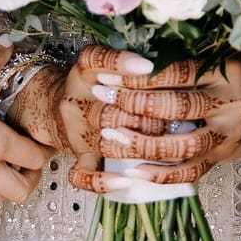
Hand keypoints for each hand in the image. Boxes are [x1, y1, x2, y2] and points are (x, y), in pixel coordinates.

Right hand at [10, 47, 208, 191]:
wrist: (57, 108)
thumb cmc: (94, 83)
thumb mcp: (107, 61)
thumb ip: (130, 58)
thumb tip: (160, 63)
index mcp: (84, 71)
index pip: (96, 60)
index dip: (122, 64)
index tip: (149, 66)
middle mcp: (76, 101)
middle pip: (112, 108)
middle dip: (150, 112)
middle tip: (183, 114)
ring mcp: (77, 132)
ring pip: (106, 142)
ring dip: (141, 144)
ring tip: (170, 143)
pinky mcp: (79, 156)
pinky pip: (84, 175)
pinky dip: (104, 181)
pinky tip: (125, 181)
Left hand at [88, 59, 240, 191]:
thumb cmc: (240, 77)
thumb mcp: (221, 57)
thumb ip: (187, 59)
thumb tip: (134, 57)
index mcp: (225, 71)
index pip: (176, 72)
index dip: (140, 75)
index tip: (110, 74)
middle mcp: (228, 103)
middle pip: (176, 107)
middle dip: (133, 104)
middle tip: (102, 100)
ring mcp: (227, 133)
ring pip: (181, 145)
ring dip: (141, 143)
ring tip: (110, 137)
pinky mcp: (223, 156)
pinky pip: (190, 171)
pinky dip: (160, 175)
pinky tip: (133, 170)